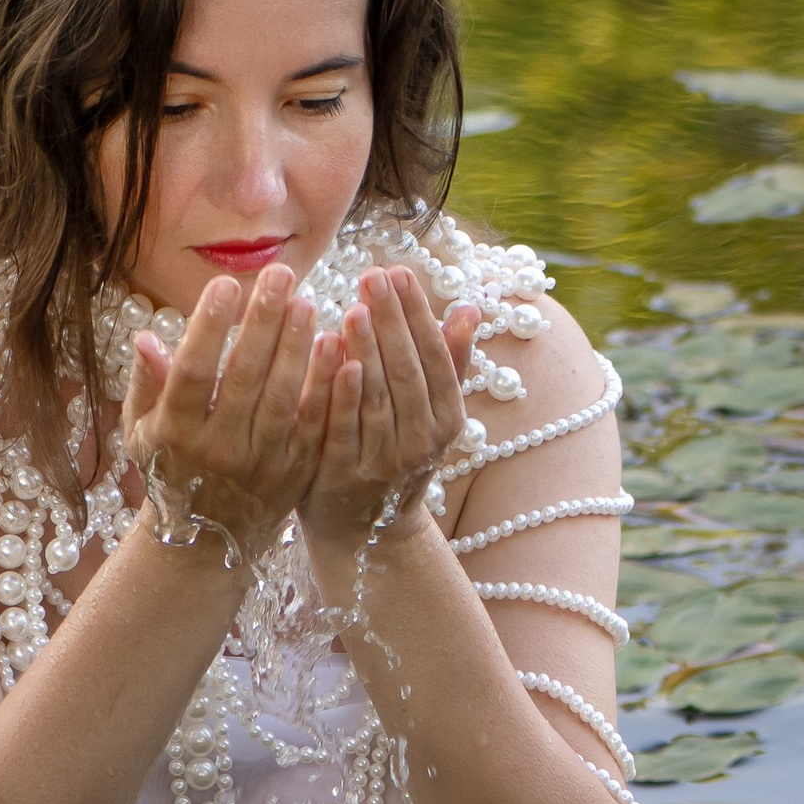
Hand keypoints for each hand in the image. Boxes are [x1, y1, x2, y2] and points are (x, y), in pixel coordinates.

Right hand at [121, 266, 335, 567]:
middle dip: (263, 322)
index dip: (210, 327)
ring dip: (296, 348)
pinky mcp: (295, 474)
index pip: (194, 371)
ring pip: (283, 399)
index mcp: (176, 434)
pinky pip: (313, 425)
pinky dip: (326, 387)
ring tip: (306, 302)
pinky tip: (337, 348)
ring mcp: (260, 465)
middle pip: (244, 378)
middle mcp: (218, 451)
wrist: (205, 543)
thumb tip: (145, 336)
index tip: (227, 284)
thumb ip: (146, 384)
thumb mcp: (142, 431)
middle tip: (280, 274)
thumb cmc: (170, 471)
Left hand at [297, 264, 478, 571]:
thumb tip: (471, 308)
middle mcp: (421, 444)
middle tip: (374, 275)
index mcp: (446, 422)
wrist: (364, 531)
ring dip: (369, 349)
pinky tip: (332, 353)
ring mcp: (384, 463)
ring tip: (355, 305)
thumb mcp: (429, 413)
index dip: (419, 315)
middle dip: (393, 322)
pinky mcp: (344, 476)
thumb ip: (448, 362)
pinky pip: (342, 427)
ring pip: (378, 398)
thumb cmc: (394, 455)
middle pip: (408, 373)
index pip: (435, 359)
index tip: (400, 272)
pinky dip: (340, 391)